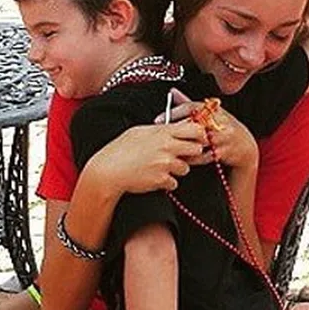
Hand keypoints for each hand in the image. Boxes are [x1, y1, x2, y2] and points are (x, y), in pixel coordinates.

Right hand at [88, 122, 206, 192]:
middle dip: (191, 153)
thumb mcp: (140, 131)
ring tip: (160, 167)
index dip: (199, 135)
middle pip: (196, 149)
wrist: (109, 170)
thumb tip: (174, 127)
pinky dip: (166, 182)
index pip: (195, 130)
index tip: (196, 139)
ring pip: (186, 168)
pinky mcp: (161, 180)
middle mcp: (167, 147)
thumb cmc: (120, 150)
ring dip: (176, 169)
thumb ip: (160, 129)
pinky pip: (174, 182)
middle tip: (180, 155)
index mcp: (163, 132)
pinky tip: (153, 176)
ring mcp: (165, 164)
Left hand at [155, 88, 258, 169]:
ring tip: (168, 150)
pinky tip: (181, 160)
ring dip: (181, 147)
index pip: (191, 107)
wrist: (245, 148)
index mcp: (214, 110)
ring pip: (196, 142)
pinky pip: (202, 156)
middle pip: (191, 124)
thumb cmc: (223, 129)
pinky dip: (191, 159)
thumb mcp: (209, 113)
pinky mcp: (223, 152)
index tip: (157, 120)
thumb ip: (189, 103)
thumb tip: (173, 91)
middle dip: (175, 132)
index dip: (173, 113)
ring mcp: (222, 137)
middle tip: (160, 137)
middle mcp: (219, 121)